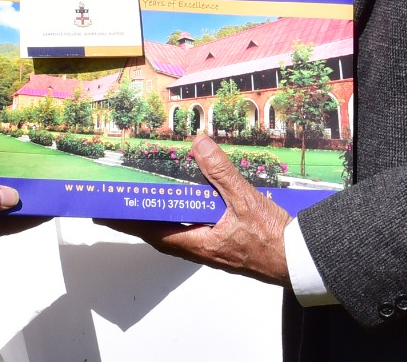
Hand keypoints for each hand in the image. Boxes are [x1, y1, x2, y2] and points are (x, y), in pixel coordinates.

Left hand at [99, 135, 292, 285]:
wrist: (300, 262)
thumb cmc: (274, 240)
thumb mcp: (245, 199)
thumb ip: (220, 171)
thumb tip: (199, 144)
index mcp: (200, 243)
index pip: (153, 232)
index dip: (127, 223)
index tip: (105, 215)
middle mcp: (202, 250)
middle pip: (161, 235)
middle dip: (139, 221)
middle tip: (120, 207)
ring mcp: (214, 250)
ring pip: (179, 235)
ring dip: (161, 221)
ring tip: (147, 205)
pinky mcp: (226, 249)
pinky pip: (196, 234)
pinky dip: (184, 221)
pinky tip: (190, 209)